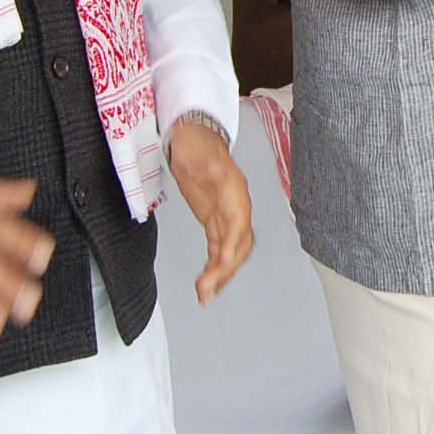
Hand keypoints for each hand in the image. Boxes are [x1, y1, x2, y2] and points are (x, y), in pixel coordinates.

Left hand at [168, 117, 254, 303]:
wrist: (193, 138)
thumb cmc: (196, 143)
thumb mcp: (199, 151)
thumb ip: (207, 163)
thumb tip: (213, 169)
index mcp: (235, 191)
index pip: (239, 222)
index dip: (233, 243)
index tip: (223, 260)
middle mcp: (235, 207)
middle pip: (239, 244)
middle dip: (226, 268)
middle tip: (207, 287)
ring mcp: (226, 216)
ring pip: (231, 252)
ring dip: (220, 275)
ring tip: (205, 295)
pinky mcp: (215, 222)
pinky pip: (219, 249)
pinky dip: (214, 268)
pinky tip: (206, 283)